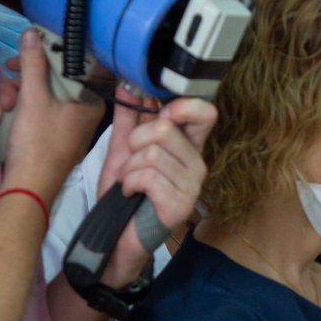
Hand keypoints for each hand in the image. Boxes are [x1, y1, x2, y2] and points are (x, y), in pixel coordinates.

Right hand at [2, 29, 104, 201]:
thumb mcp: (33, 99)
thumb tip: (32, 33)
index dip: (48, 57)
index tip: (24, 56)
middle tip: (7, 92)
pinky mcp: (47, 133)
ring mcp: (63, 123)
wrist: (26, 188)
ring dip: (9, 99)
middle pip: (48, 79)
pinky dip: (11, 113)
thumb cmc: (38, 145)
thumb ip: (33, 64)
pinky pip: (29, 110)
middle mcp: (80, 111)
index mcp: (89, 102)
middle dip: (20, 84)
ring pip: (34, 94)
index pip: (74, 66)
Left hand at [96, 87, 214, 285]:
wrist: (114, 236)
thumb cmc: (123, 195)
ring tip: (129, 183)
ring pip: (152, 153)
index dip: (181, 106)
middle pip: (166, 128)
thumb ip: (128, 118)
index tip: (159, 113)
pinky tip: (130, 194)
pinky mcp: (180, 206)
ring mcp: (192, 187)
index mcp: (188, 148)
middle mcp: (197, 165)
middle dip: (135, 142)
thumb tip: (128, 84)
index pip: (206, 114)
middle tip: (130, 162)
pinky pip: (148, 176)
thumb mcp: (122, 150)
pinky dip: (130, 183)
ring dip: (129, 168)